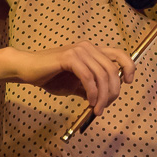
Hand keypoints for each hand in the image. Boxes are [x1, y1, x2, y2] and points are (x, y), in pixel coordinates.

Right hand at [16, 42, 135, 114]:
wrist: (27, 69)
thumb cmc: (51, 77)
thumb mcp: (75, 84)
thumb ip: (90, 88)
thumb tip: (104, 99)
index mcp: (92, 51)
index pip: (119, 54)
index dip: (129, 66)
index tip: (128, 82)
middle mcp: (88, 48)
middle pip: (112, 70)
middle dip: (113, 91)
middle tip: (105, 106)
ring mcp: (79, 51)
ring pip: (102, 75)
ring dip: (103, 96)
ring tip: (97, 109)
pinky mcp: (69, 57)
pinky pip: (88, 77)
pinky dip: (92, 92)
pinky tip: (90, 101)